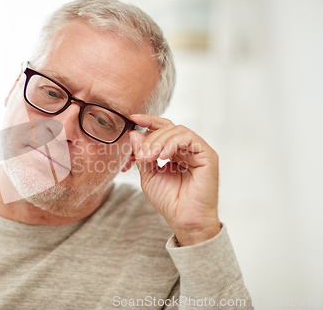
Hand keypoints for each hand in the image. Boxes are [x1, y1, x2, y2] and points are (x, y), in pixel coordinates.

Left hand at [128, 114, 220, 245]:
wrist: (185, 220)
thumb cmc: (169, 201)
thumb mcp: (148, 175)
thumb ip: (142, 154)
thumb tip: (134, 133)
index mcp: (174, 152)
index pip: (162, 129)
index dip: (148, 121)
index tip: (132, 119)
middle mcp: (187, 149)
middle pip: (168, 128)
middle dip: (150, 137)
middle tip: (140, 154)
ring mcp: (198, 151)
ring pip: (177, 131)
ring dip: (159, 141)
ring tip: (149, 156)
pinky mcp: (207, 155)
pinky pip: (189, 138)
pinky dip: (173, 143)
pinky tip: (162, 156)